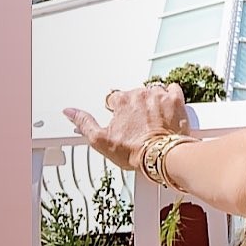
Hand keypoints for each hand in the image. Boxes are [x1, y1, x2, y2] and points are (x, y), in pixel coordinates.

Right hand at [63, 84, 191, 172]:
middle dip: (134, 106)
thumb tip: (70, 111)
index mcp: (122, 100)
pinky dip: (170, 96)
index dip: (116, 110)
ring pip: (153, 91)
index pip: (114, 98)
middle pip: (134, 94)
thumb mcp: (100, 140)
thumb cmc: (134, 151)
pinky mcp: (175, 100)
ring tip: (152, 118)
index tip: (120, 119)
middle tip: (137, 123)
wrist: (161, 156)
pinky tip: (167, 107)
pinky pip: (173, 89)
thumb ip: (84, 122)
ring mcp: (159, 96)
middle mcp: (140, 94)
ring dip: (152, 101)